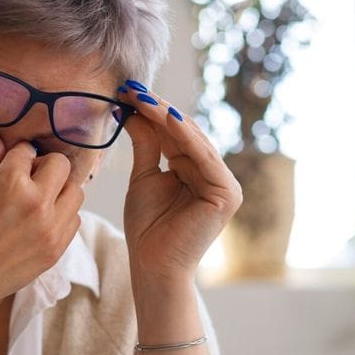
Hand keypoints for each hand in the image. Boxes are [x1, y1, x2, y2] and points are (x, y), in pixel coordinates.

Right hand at [0, 131, 83, 316]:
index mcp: (11, 183)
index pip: (27, 150)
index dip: (16, 156)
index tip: (8, 165)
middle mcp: (37, 203)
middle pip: (61, 165)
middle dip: (44, 167)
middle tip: (26, 180)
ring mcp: (50, 229)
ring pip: (75, 192)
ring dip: (58, 190)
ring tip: (36, 201)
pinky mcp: (55, 250)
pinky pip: (73, 220)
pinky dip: (61, 215)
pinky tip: (39, 222)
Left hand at [118, 85, 241, 284]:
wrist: (152, 265)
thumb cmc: (147, 229)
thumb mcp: (144, 177)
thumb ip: (146, 145)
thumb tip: (134, 111)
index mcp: (197, 171)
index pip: (175, 134)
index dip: (152, 112)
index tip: (127, 91)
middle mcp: (215, 175)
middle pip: (185, 133)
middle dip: (158, 110)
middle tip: (132, 88)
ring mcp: (225, 185)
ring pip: (194, 141)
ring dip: (167, 117)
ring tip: (143, 98)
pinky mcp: (227, 194)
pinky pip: (203, 158)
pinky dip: (184, 137)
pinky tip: (165, 117)